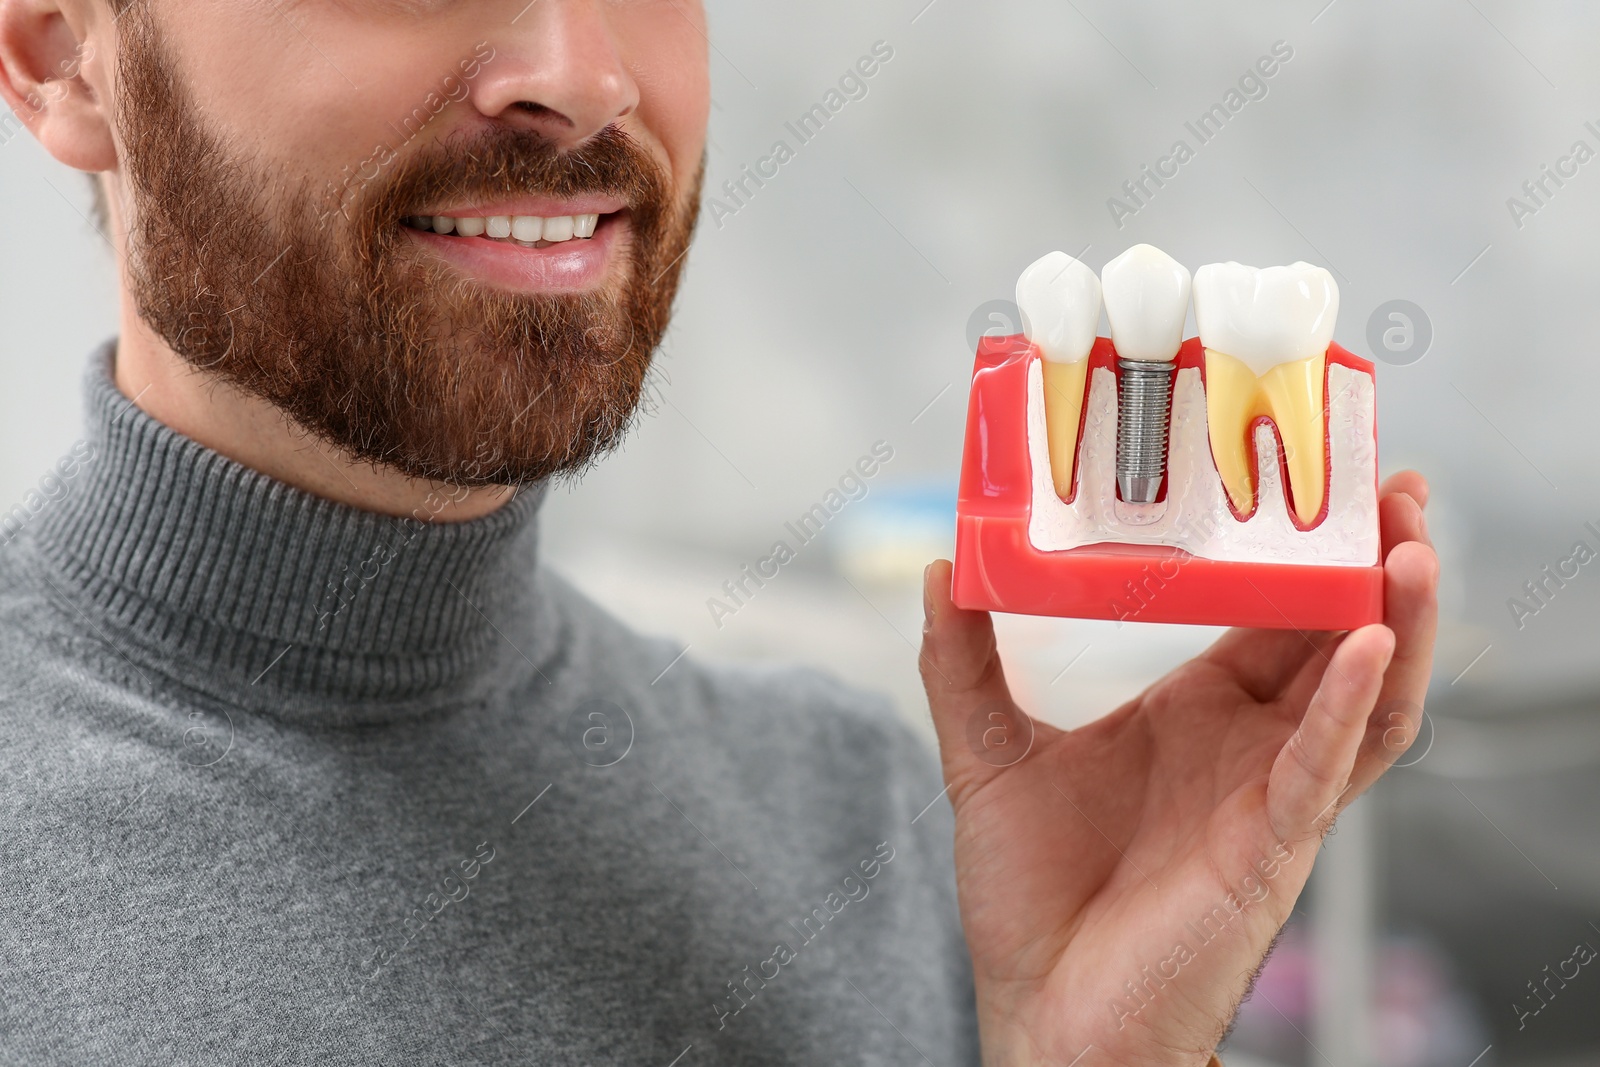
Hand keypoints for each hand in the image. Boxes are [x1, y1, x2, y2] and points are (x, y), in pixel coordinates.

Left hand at [919, 473, 1438, 1065]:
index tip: (1313, 476)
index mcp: (1192, 713)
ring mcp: (1270, 792)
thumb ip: (961, 662)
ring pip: (1364, 694)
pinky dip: (1355, 702)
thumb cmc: (1030, 899)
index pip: (1264, 614)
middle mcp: (1245, 744)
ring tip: (1408, 539)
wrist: (1043, 1011)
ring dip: (1395, 618)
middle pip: (1334, 637)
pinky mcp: (1275, 843)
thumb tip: (942, 568)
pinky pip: (1330, 764)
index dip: (1297, 551)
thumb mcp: (986, 754)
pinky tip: (1368, 641)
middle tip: (1392, 484)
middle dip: (1369, 561)